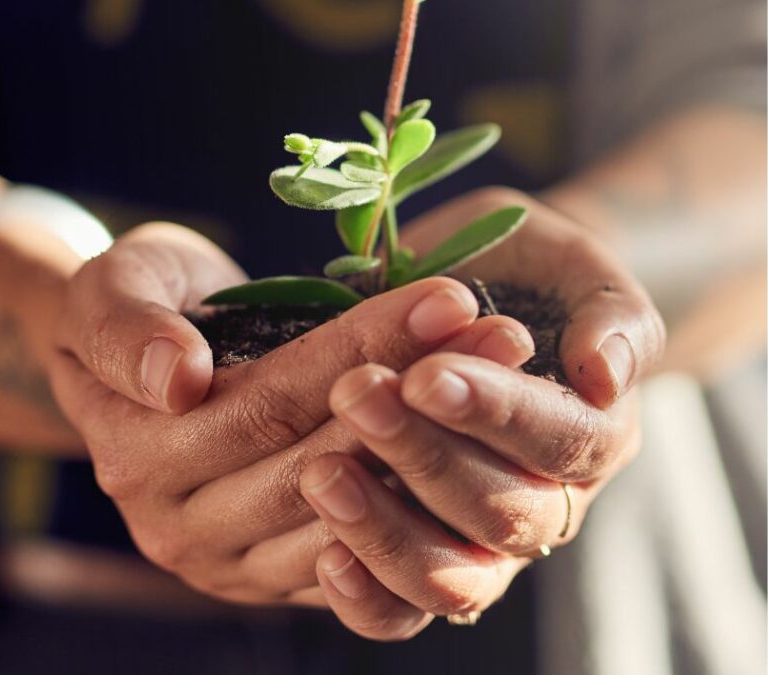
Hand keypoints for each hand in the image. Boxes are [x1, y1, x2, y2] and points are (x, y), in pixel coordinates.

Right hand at [48, 222, 530, 609]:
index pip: (272, 401)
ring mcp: (233, 564)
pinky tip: (477, 451)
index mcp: (139, 456)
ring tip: (507, 378)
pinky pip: (361, 560)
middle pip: (323, 459)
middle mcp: (182, 527)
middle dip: (421, 394)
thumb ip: (126, 330)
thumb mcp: (111, 291)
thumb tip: (178, 380)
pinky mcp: (276, 579)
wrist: (141, 372)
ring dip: (438, 446)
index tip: (450, 297)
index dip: (364, 348)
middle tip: (506, 336)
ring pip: (353, 513)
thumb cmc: (135, 310)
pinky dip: (420, 506)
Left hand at [300, 187, 664, 639]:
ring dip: (386, 528)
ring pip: (453, 575)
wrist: (476, 297)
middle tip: (355, 395)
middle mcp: (548, 502)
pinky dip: (367, 595)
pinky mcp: (425, 564)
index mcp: (595, 433)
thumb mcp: (571, 265)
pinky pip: (403, 610)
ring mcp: (486, 545)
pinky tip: (324, 553)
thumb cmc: (523, 272)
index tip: (425, 375)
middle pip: (502, 511)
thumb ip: (608, 312)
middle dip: (424, 456)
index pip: (562, 440)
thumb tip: (607, 374)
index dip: (496, 414)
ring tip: (321, 473)